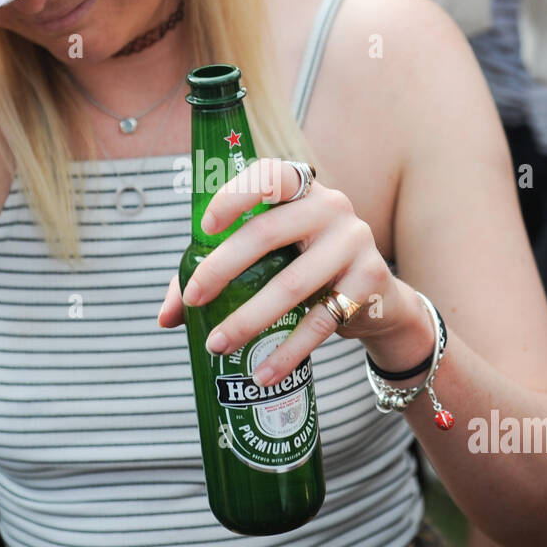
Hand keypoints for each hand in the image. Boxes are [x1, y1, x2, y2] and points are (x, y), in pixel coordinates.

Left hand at [158, 158, 434, 386]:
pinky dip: (288, 350)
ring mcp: (355, 240)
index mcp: (301, 190)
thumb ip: (216, 276)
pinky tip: (263, 372)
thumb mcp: (267, 263)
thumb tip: (167, 316)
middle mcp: (331, 206)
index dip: (234, 195)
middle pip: (268, 231)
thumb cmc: (306, 271)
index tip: (204, 227)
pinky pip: (321, 320)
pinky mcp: (371, 279)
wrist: (378, 301)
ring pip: (292, 282)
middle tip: (194, 299)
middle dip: (222, 267)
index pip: (269, 174)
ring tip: (217, 343)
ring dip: (248, 318)